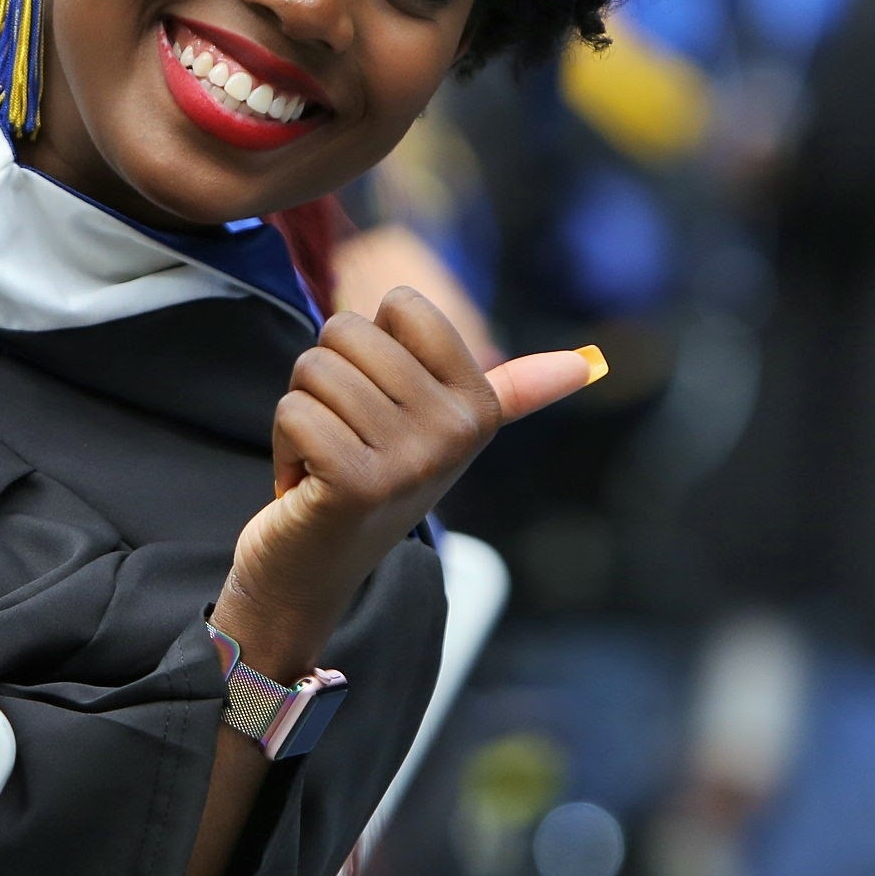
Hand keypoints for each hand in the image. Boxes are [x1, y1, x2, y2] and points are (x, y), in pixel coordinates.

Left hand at [214, 288, 599, 677]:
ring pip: (313, 367)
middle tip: (344, 436)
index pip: (403, 304)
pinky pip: (294, 409)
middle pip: (347, 330)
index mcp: (479, 406)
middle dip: (325, 379)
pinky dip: (284, 445)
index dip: (369, 343)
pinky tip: (305, 484)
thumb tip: (590, 362)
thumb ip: (514, 390)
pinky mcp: (356, 483)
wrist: (314, 571)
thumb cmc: (374, 482)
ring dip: (302, 413)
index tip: (377, 401)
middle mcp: (455, 431)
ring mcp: (410, 460)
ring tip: (325, 460)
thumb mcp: (446, 431)